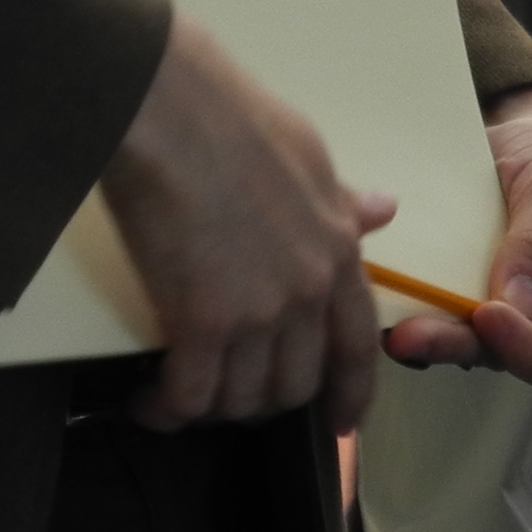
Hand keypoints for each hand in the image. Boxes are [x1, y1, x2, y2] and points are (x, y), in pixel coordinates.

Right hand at [98, 10, 393, 433]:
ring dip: (212, 409)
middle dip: (263, 403)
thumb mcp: (307, 155)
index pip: (358, 345)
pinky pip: (190, 395)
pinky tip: (149, 400)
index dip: (350, 394)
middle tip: (228, 394)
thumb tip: (381, 211)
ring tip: (181, 395)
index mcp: (339, 248)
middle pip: (296, 385)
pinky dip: (168, 408)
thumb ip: (340, 200)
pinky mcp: (200, 321)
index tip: (340, 423)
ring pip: (243, 400)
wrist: (170, 108)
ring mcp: (257, 311)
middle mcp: (307, 291)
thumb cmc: (232, 116)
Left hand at [381, 86, 531, 397]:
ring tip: (387, 326)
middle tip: (411, 334)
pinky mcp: (453, 300)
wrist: (514, 138)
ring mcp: (493, 315)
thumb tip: (512, 305)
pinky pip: (432, 318)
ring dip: (423, 338)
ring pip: (460, 345)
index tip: (492, 314)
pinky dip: (405, 313)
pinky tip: (379, 300)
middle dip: (455, 347)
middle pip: (503, 360)